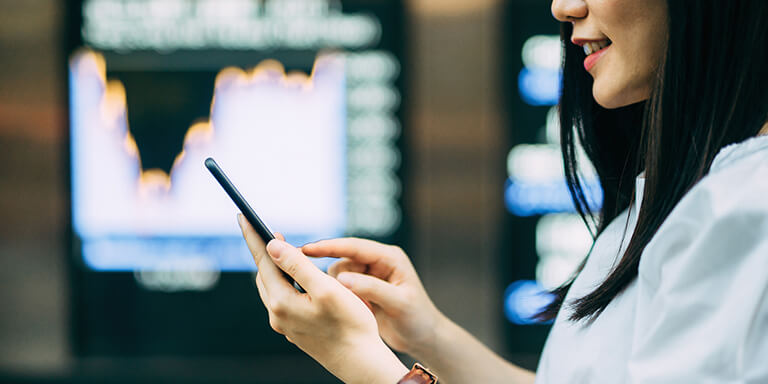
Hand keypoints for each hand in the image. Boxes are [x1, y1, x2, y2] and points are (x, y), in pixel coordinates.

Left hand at [237, 215, 407, 383]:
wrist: (360, 362)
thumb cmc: (350, 324)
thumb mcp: (326, 288)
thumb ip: (297, 265)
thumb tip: (271, 245)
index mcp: (282, 302)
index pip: (263, 261)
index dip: (253, 237)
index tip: (243, 216)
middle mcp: (278, 315)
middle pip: (265, 274)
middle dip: (264, 251)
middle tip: (266, 230)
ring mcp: (286, 324)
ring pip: (273, 288)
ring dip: (275, 267)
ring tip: (281, 250)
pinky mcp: (296, 330)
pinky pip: (284, 299)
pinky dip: (286, 282)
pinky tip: (296, 279)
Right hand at [301, 238, 445, 356]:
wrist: (424, 338)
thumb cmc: (418, 319)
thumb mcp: (398, 303)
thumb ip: (372, 289)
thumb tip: (342, 279)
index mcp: (389, 257)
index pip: (354, 246)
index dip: (329, 247)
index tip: (306, 249)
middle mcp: (378, 262)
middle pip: (343, 260)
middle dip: (335, 277)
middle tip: (331, 295)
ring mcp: (369, 276)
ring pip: (339, 275)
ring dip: (340, 291)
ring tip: (358, 309)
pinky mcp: (363, 290)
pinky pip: (341, 288)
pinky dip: (341, 298)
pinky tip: (348, 311)